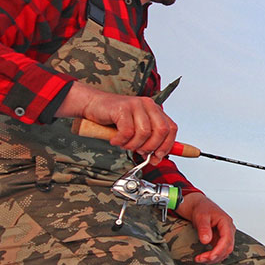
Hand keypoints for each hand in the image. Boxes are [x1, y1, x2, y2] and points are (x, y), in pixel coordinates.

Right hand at [58, 82, 177, 161]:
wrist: (93, 105)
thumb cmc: (114, 118)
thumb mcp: (135, 130)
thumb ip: (148, 141)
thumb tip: (156, 158)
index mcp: (155, 110)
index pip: (171, 128)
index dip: (167, 145)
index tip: (158, 157)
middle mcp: (148, 105)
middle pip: (161, 130)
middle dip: (152, 147)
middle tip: (139, 151)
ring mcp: (136, 105)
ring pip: (144, 133)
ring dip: (133, 145)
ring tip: (124, 144)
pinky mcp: (123, 108)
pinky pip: (128, 132)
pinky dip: (121, 141)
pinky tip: (115, 139)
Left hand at [175, 192, 235, 263]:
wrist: (199, 206)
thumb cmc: (202, 209)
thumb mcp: (201, 217)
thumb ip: (204, 228)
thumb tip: (206, 241)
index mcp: (226, 223)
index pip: (227, 240)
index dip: (219, 250)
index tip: (210, 256)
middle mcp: (228, 230)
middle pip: (227, 248)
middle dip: (215, 256)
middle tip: (201, 259)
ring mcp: (225, 235)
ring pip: (224, 251)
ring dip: (213, 258)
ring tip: (200, 259)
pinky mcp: (220, 240)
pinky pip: (219, 251)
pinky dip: (212, 256)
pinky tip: (203, 257)